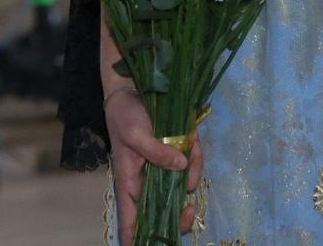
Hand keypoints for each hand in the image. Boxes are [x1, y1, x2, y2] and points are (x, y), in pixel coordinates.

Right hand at [105, 85, 202, 245]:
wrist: (133, 90)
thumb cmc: (125, 117)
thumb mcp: (135, 134)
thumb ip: (156, 151)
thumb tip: (180, 167)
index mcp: (130, 184)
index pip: (131, 220)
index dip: (137, 238)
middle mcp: (148, 181)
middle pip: (162, 212)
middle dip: (178, 217)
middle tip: (189, 211)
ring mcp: (164, 168)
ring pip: (182, 188)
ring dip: (191, 176)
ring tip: (190, 154)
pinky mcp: (178, 152)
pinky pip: (192, 164)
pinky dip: (196, 158)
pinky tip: (192, 144)